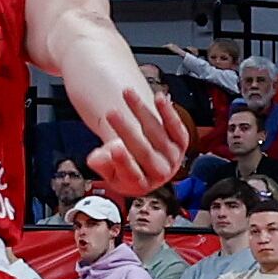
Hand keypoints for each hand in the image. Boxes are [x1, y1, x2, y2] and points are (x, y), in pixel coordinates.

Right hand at [82, 79, 194, 194]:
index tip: (113, 148)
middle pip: (144, 151)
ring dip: (141, 111)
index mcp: (140, 184)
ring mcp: (173, 157)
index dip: (123, 161)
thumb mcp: (107, 169)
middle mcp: (160, 173)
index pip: (132, 174)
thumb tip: (97, 158)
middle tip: (111, 114)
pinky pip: (176, 126)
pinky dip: (168, 111)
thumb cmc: (125, 165)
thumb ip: (101, 164)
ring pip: (157, 133)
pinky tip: (159, 98)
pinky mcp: (181, 142)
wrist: (144, 162)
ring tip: (126, 94)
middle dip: (126, 130)